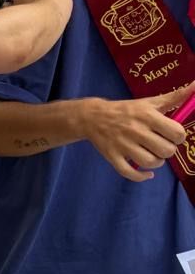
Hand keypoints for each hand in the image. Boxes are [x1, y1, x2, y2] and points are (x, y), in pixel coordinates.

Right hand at [78, 82, 192, 180]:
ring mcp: (123, 145)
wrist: (93, 116)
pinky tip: (147, 173)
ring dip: (157, 162)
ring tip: (154, 157)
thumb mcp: (149, 102)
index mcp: (148, 116)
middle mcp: (136, 131)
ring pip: (150, 162)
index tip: (171, 135)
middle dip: (168, 150)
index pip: (176, 133)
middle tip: (161, 145)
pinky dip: (142, 176)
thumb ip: (175, 97)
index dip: (178, 136)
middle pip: (166, 150)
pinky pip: (129, 172)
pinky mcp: (112, 156)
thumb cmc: (126, 110)